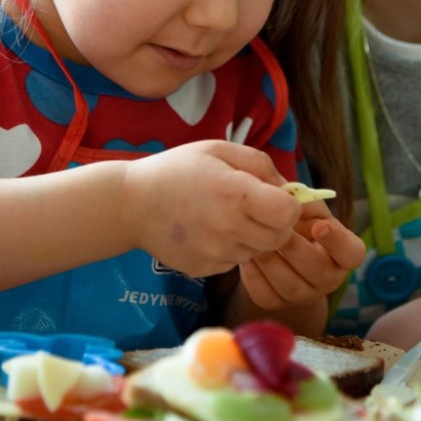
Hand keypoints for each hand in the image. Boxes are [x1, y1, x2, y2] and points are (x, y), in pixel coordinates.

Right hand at [121, 141, 302, 277]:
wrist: (131, 203)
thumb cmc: (177, 169)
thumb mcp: (219, 150)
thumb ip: (260, 165)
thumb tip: (289, 188)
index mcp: (236, 194)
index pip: (289, 214)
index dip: (289, 205)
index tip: (276, 197)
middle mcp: (229, 228)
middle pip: (279, 237)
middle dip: (277, 223)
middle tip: (256, 207)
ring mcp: (215, 253)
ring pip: (258, 251)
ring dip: (254, 236)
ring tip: (227, 216)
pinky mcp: (204, 269)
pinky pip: (234, 262)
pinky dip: (232, 248)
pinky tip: (210, 230)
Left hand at [239, 207, 366, 311]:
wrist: (281, 250)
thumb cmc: (301, 224)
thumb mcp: (307, 209)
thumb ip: (302, 200)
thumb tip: (285, 192)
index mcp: (344, 253)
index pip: (352, 253)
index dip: (337, 242)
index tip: (320, 226)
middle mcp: (330, 279)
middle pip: (317, 270)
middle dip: (294, 248)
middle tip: (275, 229)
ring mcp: (305, 295)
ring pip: (289, 286)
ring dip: (269, 259)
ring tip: (254, 238)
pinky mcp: (278, 303)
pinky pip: (265, 295)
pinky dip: (253, 274)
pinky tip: (248, 256)